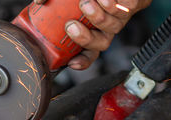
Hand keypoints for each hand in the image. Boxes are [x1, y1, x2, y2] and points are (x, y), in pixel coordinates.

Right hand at [34, 0, 151, 69]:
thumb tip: (38, 2)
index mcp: (92, 30)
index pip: (88, 53)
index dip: (82, 61)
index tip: (72, 63)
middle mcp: (106, 27)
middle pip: (101, 43)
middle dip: (85, 38)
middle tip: (71, 26)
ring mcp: (120, 17)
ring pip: (113, 26)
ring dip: (98, 17)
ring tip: (86, 3)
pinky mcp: (132, 4)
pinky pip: (126, 7)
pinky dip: (112, 3)